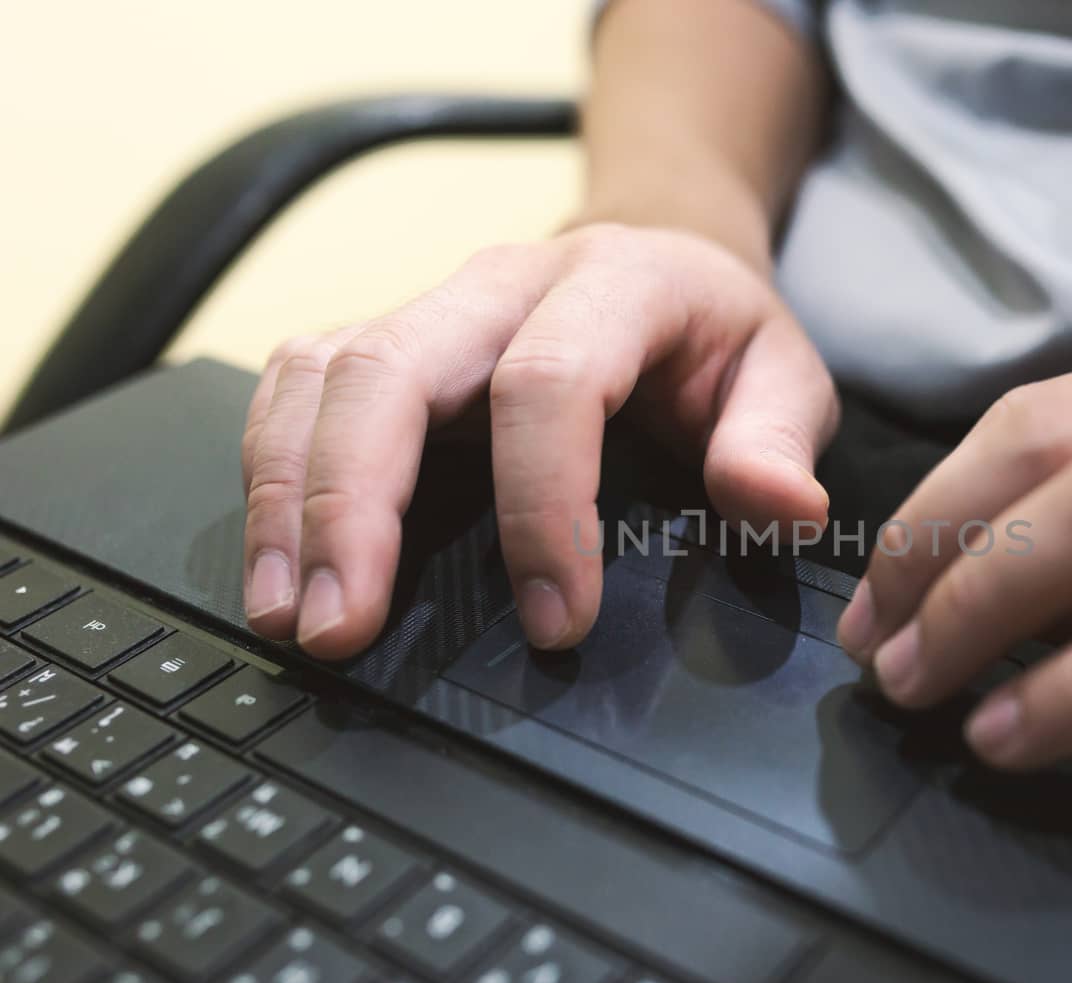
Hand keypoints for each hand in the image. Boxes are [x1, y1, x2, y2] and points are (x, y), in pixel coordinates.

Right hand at [241, 225, 837, 657]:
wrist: (663, 251)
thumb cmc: (717, 334)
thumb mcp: (784, 376)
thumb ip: (778, 440)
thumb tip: (779, 510)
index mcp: (615, 285)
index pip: (550, 384)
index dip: (543, 508)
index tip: (557, 622)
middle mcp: (502, 283)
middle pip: (392, 369)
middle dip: (354, 503)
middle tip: (342, 625)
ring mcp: (430, 305)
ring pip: (324, 374)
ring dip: (289, 498)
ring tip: (289, 611)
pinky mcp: (385, 339)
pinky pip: (298, 383)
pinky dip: (270, 469)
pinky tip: (275, 558)